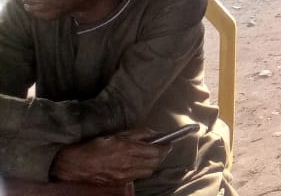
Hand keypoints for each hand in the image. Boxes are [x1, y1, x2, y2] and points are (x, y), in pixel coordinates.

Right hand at [51, 132, 166, 182]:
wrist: (76, 165)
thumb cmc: (96, 146)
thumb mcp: (118, 134)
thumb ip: (139, 133)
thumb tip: (155, 134)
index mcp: (129, 149)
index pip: (157, 151)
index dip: (166, 147)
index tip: (169, 142)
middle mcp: (129, 164)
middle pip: (156, 162)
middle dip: (161, 155)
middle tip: (162, 149)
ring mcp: (125, 176)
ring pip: (149, 171)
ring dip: (153, 164)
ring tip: (151, 156)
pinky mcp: (120, 183)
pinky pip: (138, 177)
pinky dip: (142, 171)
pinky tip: (138, 165)